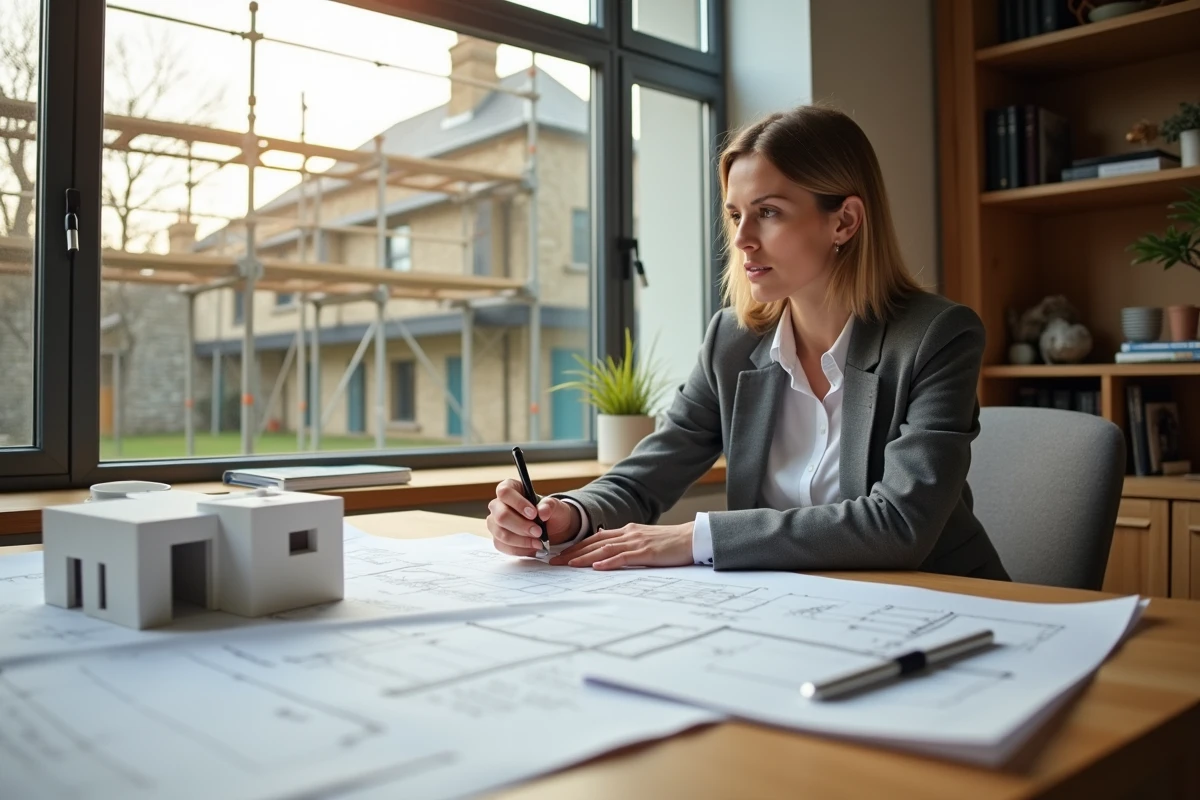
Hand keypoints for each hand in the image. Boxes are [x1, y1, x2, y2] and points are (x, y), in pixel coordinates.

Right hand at [487, 479, 580, 556]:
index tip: (533, 514)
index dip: (518, 503)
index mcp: (510, 488)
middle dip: (521, 526)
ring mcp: (495, 523)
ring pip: (500, 533)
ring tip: (538, 543)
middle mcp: (498, 505)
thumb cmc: (548, 512)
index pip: (505, 492)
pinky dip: (519, 550)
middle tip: (538, 532)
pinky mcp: (498, 539)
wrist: (551, 528)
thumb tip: (542, 512)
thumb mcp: (555, 506)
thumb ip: (549, 505)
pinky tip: (532, 548)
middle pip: (500, 516)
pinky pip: (503, 546)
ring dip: (521, 541)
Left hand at [549, 521, 693, 569]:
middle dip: (572, 552)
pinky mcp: (646, 553)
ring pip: (604, 549)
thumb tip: (607, 547)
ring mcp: (636, 542)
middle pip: (594, 543)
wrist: (692, 538)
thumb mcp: (644, 539)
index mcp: (627, 531)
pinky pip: (624, 557)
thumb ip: (626, 543)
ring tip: (568, 565)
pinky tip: (596, 568)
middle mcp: (628, 534)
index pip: (595, 538)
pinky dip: (608, 562)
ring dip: (584, 557)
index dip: (576, 546)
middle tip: (554, 561)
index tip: (561, 554)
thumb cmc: (670, 543)